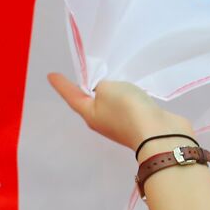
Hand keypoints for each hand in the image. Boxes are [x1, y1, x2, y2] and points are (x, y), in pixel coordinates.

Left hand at [47, 73, 193, 155]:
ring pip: (111, 103)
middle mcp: (102, 121)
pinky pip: (129, 105)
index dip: (61, 84)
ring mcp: (121, 124)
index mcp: (89, 114)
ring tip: (110, 78)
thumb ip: (103, 85)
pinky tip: (133, 90)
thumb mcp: (108, 89)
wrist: (159, 134)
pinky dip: (128, 96)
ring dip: (110, 92)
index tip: (51, 75)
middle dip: (86, 89)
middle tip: (82, 75)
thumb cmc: (127, 110)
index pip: (71, 95)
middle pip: (90, 101)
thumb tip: (105, 91)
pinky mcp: (139, 122)